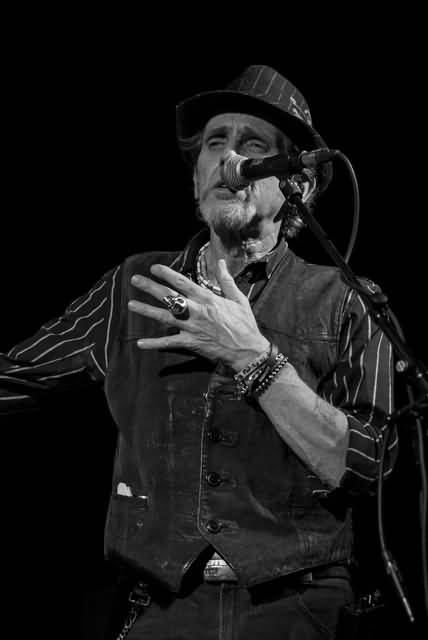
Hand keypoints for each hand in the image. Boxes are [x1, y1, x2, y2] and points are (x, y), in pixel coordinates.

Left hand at [128, 259, 269, 370]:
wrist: (248, 349)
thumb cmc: (244, 324)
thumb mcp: (238, 298)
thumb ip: (226, 280)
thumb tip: (221, 262)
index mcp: (207, 298)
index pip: (183, 282)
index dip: (166, 274)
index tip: (154, 268)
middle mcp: (196, 311)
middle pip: (169, 296)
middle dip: (150, 287)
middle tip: (134, 280)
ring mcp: (192, 327)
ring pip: (165, 317)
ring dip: (146, 310)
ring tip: (131, 305)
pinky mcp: (191, 343)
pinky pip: (169, 343)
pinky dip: (154, 343)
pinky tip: (140, 343)